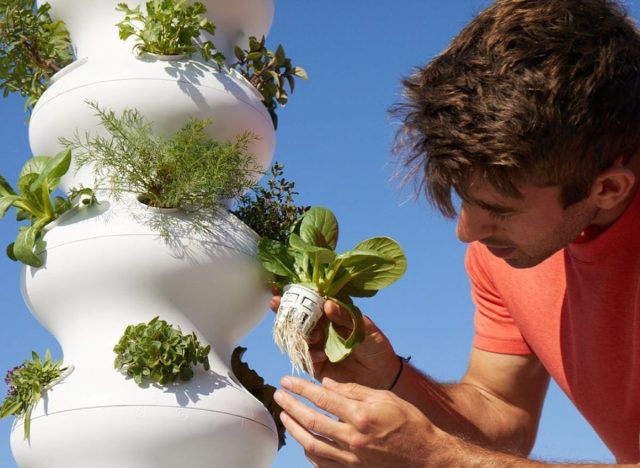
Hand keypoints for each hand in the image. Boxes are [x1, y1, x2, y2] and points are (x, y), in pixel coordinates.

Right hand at [271, 295, 399, 388]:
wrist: (383, 377)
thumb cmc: (376, 347)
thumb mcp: (364, 328)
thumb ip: (345, 317)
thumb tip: (326, 304)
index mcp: (332, 316)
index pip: (311, 303)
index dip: (297, 296)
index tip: (283, 289)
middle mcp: (322, 330)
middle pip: (298, 318)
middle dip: (285, 310)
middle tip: (277, 303)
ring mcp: (317, 347)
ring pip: (298, 337)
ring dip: (299, 333)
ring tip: (314, 336)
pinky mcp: (316, 365)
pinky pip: (304, 357)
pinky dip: (308, 353)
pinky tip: (320, 354)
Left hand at [274, 376, 442, 466]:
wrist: (426, 457)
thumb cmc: (409, 422)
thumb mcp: (385, 397)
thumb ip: (354, 390)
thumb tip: (327, 384)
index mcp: (361, 415)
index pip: (322, 398)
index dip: (301, 388)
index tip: (286, 380)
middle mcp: (353, 438)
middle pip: (311, 421)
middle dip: (291, 406)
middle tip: (278, 396)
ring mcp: (351, 458)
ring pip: (312, 444)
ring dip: (294, 429)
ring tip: (285, 416)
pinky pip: (322, 463)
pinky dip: (309, 451)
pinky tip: (303, 440)